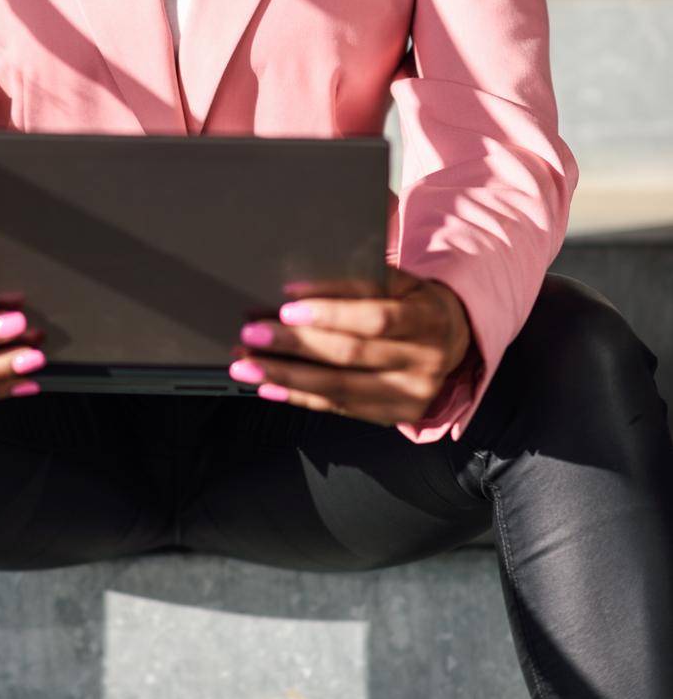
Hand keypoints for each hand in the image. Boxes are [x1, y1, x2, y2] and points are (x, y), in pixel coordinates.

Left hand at [228, 267, 478, 427]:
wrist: (453, 339)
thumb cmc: (413, 302)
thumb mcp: (399, 281)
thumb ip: (359, 282)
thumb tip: (295, 291)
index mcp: (427, 320)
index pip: (375, 318)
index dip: (330, 312)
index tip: (286, 307)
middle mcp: (422, 362)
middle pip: (351, 355)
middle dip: (295, 344)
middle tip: (252, 335)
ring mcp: (409, 395)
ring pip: (339, 388)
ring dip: (286, 376)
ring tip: (246, 365)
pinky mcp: (393, 416)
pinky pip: (338, 407)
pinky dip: (299, 397)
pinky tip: (268, 386)